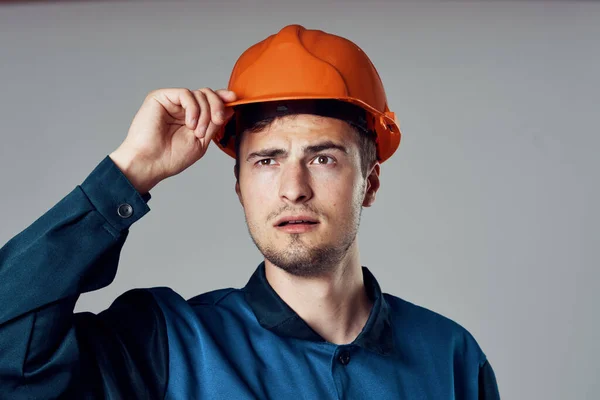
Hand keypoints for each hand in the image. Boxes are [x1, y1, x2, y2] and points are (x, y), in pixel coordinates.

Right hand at [109, 88, 235, 193]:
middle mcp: (181, 108)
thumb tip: (229, 108)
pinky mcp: (160, 97)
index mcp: (191, 117)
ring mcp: (171, 102)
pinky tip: (189, 124)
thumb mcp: (201, 141)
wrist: (150, 163)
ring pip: (199, 94)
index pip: (209, 102)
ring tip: (197, 132)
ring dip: (204, 113)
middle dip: (217, 107)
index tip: (234, 98)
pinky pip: (186, 94)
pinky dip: (193, 108)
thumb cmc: (171, 157)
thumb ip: (214, 124)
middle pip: (207, 94)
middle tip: (217, 122)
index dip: (222, 98)